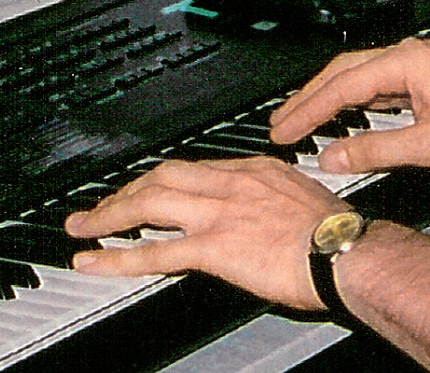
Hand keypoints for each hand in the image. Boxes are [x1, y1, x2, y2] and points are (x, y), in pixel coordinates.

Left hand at [66, 156, 341, 309]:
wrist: (346, 252)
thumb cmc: (337, 235)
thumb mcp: (304, 201)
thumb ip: (274, 203)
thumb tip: (265, 218)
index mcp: (254, 170)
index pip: (195, 168)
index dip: (162, 180)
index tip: (146, 189)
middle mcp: (231, 183)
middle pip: (162, 176)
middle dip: (125, 190)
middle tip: (101, 205)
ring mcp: (218, 213)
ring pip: (148, 203)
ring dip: (109, 215)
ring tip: (83, 227)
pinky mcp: (213, 247)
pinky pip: (154, 251)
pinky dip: (116, 256)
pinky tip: (93, 261)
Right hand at [267, 38, 429, 172]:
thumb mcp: (429, 145)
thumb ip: (376, 150)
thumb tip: (333, 157)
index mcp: (403, 63)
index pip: (340, 86)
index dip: (307, 110)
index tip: (283, 130)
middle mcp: (406, 56)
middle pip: (341, 72)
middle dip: (308, 98)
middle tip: (280, 123)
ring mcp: (414, 64)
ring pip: (357, 76)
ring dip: (328, 98)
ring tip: (301, 120)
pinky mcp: (422, 77)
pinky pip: (375, 84)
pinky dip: (351, 100)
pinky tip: (343, 117)